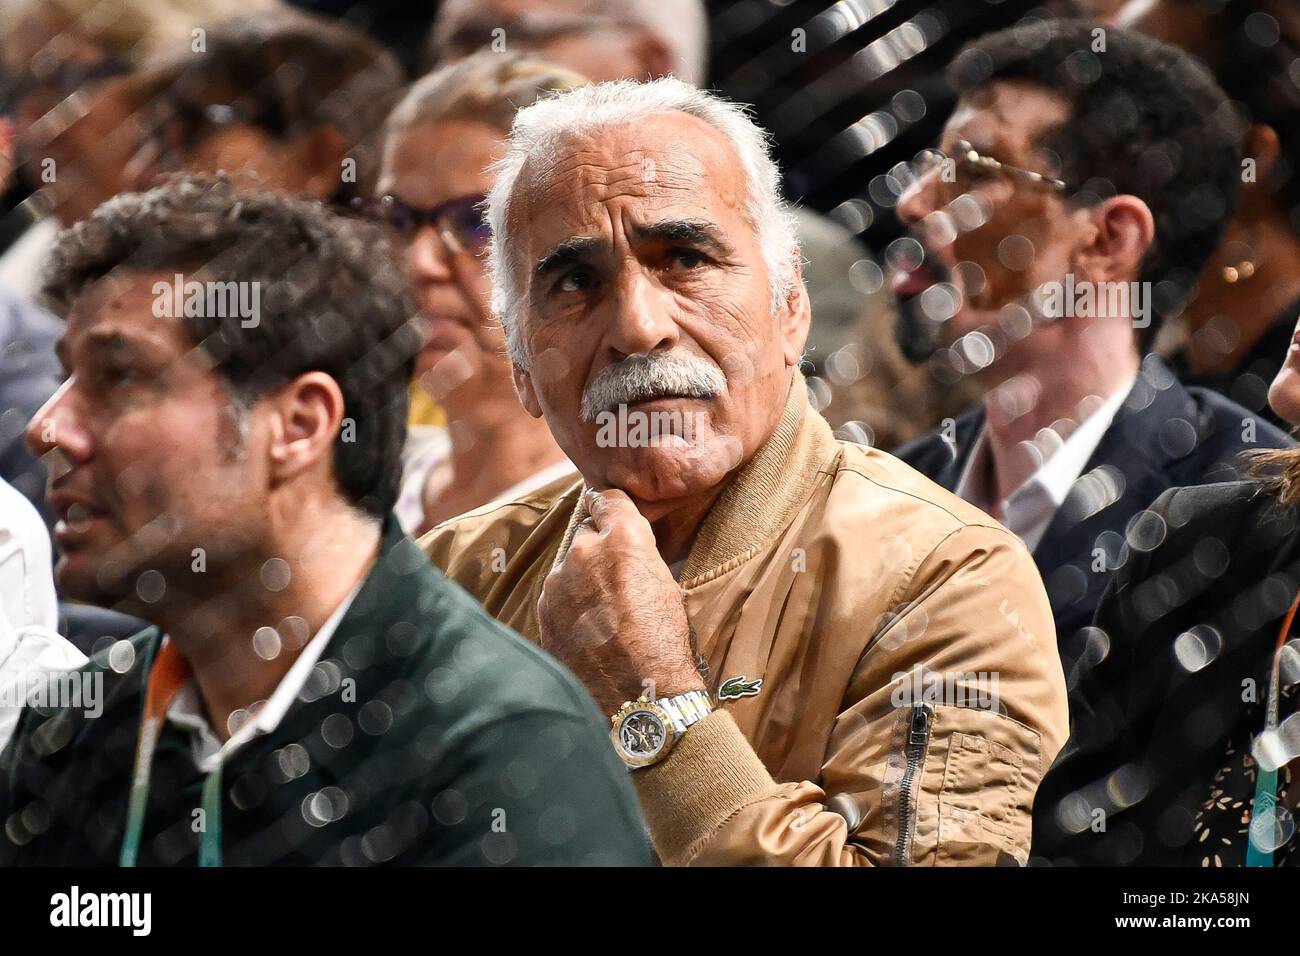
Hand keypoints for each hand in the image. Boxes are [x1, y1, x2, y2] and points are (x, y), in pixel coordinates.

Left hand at [537, 488, 705, 714]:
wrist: (638, 698)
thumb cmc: (665, 643)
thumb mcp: (665, 585)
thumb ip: (637, 556)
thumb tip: (624, 550)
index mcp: (623, 539)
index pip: (607, 498)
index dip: (610, 508)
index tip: (610, 514)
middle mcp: (584, 551)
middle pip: (585, 534)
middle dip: (596, 548)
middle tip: (613, 575)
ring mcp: (558, 583)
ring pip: (568, 568)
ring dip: (580, 579)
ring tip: (601, 612)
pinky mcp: (543, 612)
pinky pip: (555, 596)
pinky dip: (567, 606)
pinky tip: (586, 630)